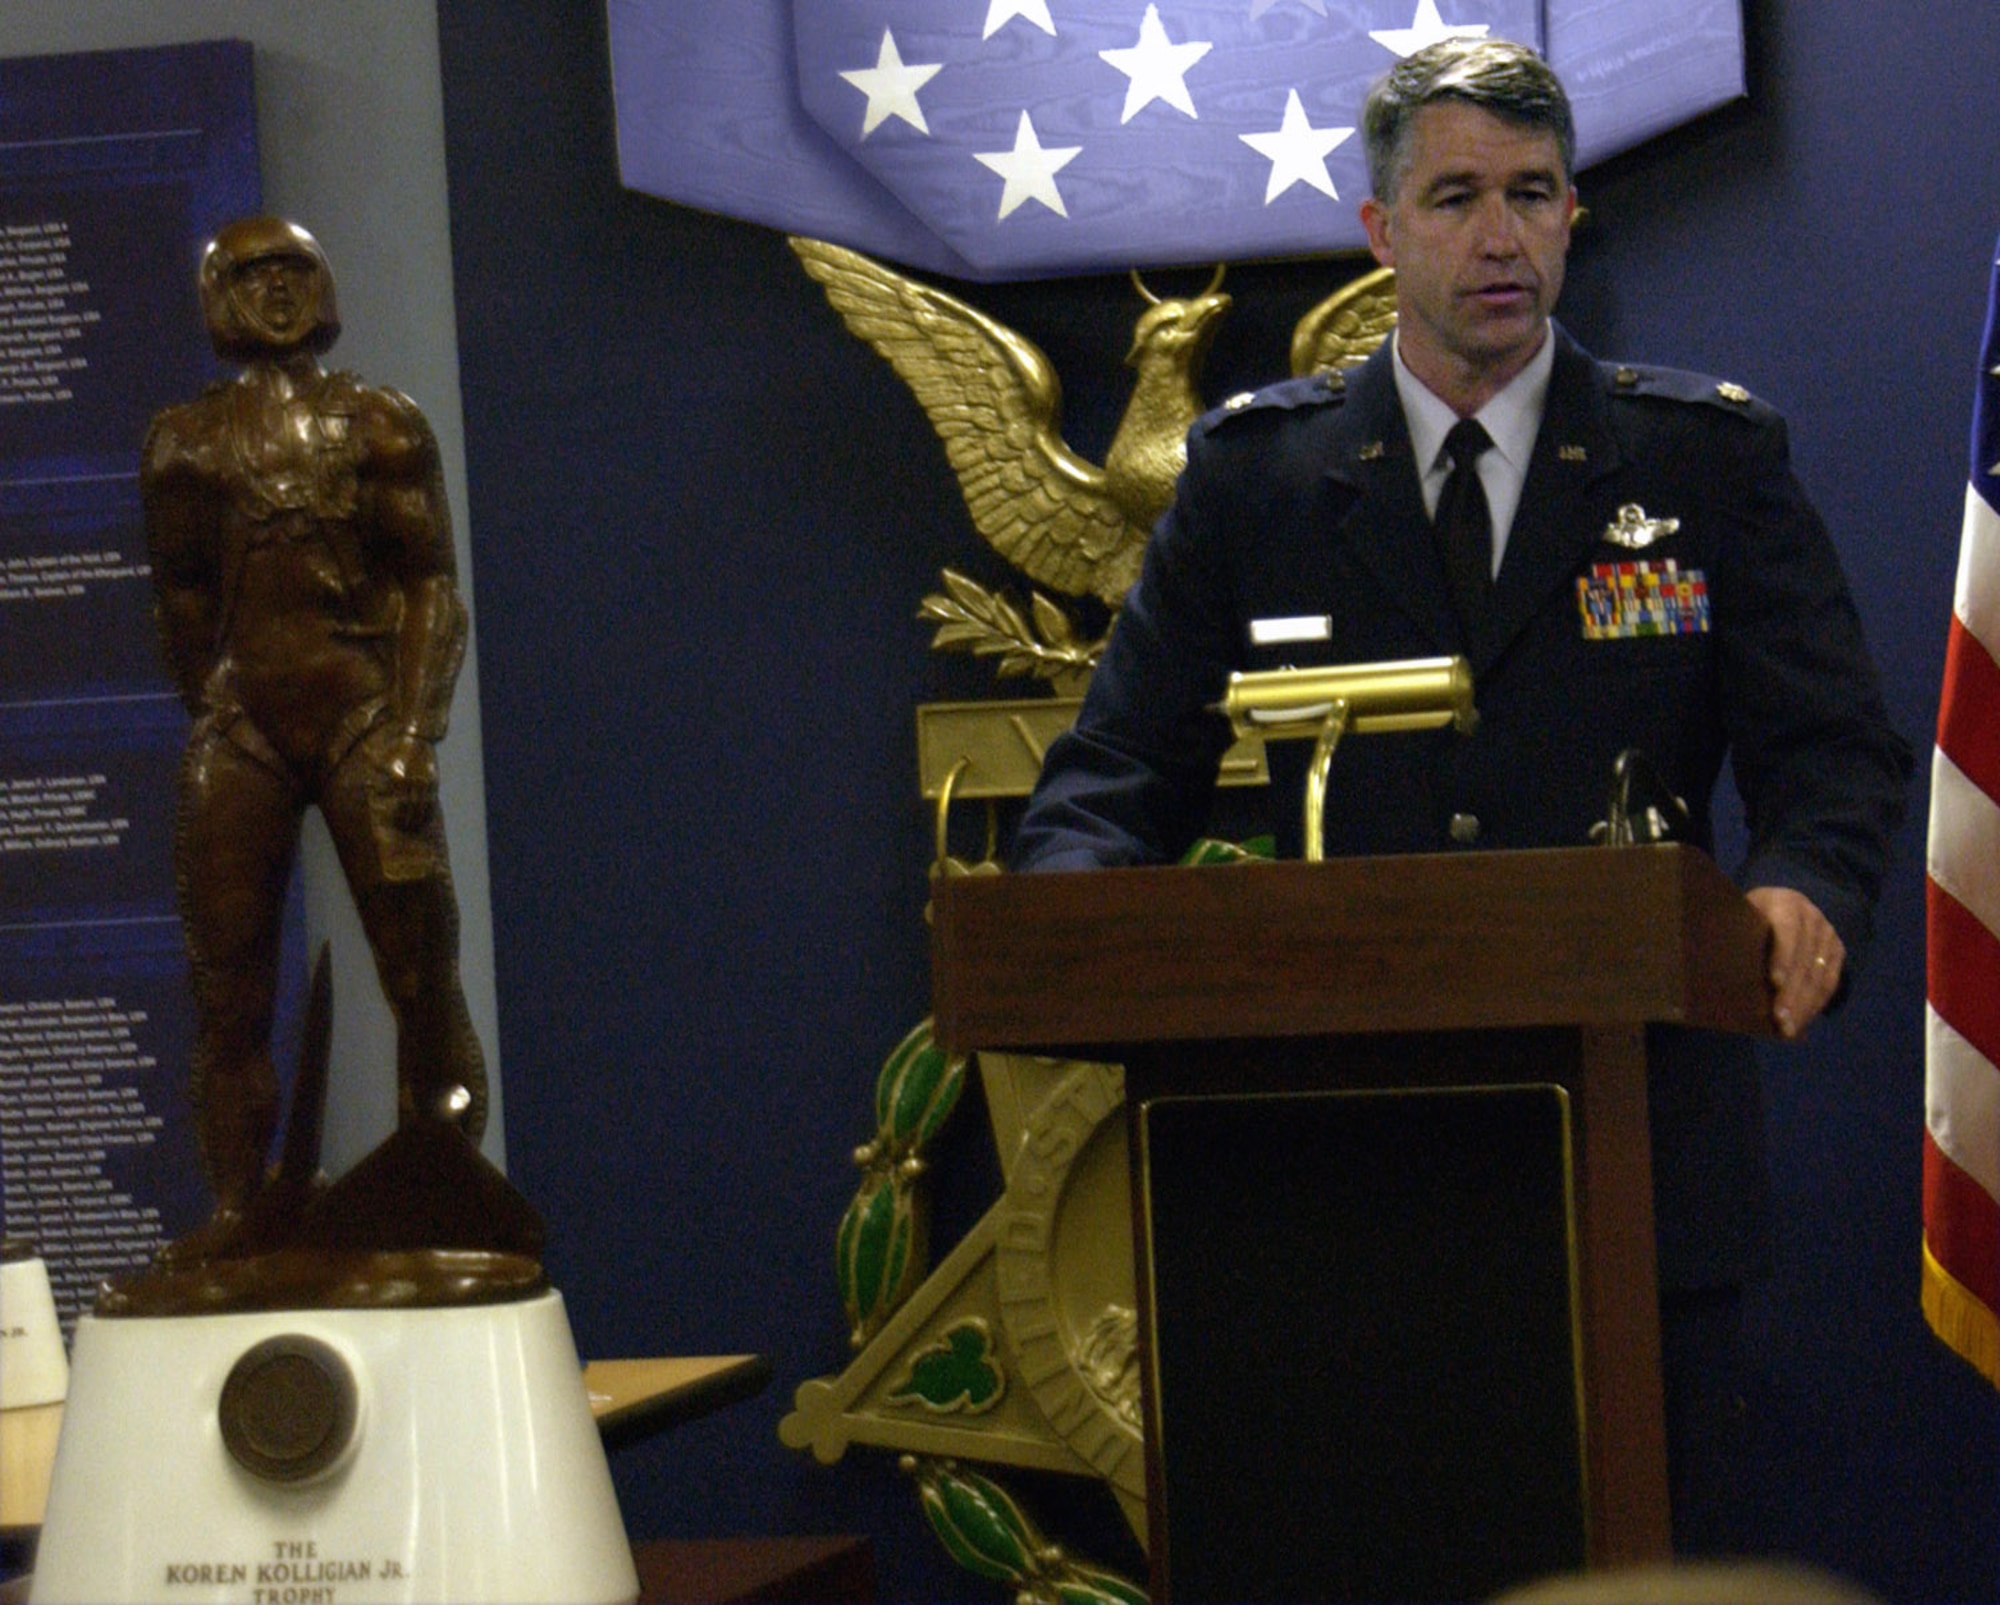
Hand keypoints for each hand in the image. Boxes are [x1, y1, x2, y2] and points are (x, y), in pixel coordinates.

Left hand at [1744, 886, 1843, 1039]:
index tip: (1774, 982)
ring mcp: (1827, 934)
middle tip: (1780, 1021)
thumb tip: (1707, 964)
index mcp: (1785, 903)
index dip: (1782, 957)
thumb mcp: (1738, 915)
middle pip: (1804, 960)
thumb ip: (1731, 933)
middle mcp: (1812, 917)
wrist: (1781, 904)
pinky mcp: (1837, 950)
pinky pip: (1830, 982)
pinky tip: (1801, 1022)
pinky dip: (1816, 1005)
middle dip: (1792, 994)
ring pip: (1819, 975)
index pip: (1787, 932)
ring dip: (1804, 1006)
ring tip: (1788, 1030)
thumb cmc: (1747, 916)